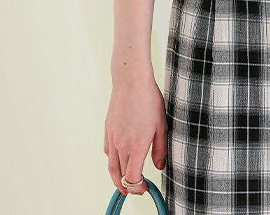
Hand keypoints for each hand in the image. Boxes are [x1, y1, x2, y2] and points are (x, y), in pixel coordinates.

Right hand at [104, 72, 167, 195]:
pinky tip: (119, 159)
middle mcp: (121, 145)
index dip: (138, 188)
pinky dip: (113, 161)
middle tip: (137, 189)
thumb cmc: (149, 100)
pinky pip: (108, 152)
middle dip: (128, 186)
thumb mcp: (161, 125)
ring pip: (111, 166)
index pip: (132, 178)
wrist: (131, 81)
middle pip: (120, 176)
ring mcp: (112, 138)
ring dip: (117, 178)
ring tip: (124, 184)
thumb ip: (160, 149)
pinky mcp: (108, 130)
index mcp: (136, 146)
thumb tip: (160, 167)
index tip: (145, 188)